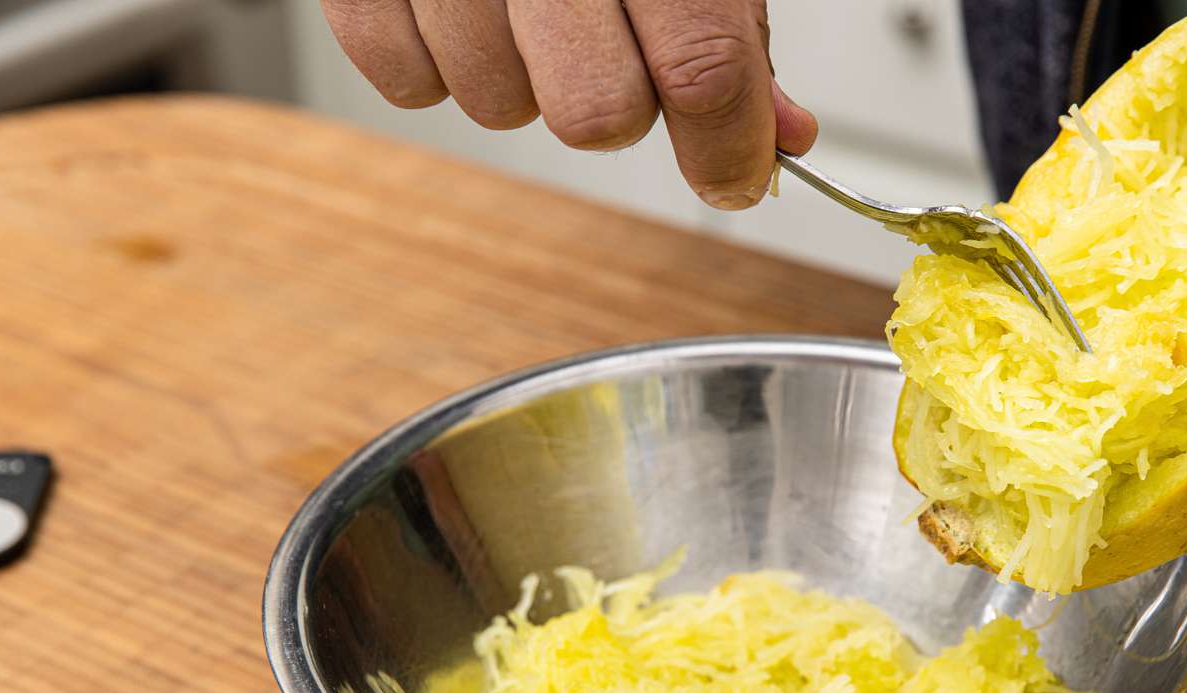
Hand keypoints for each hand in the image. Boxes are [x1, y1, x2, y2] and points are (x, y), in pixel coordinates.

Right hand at [319, 0, 817, 209]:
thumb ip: (728, 26)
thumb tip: (778, 135)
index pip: (701, 70)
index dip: (725, 152)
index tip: (734, 181)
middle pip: (594, 113)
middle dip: (614, 108)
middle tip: (608, 48)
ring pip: (498, 106)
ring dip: (523, 80)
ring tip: (523, 3)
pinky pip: (408, 80)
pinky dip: (437, 61)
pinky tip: (460, 2)